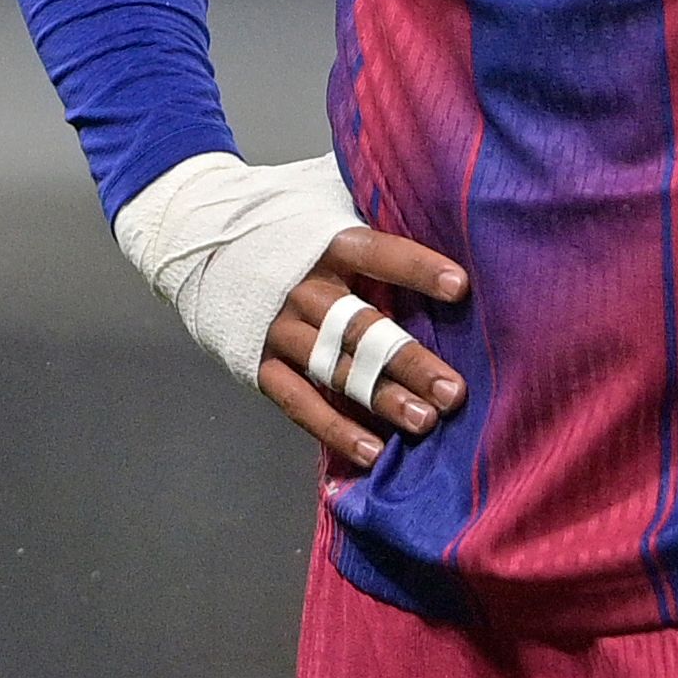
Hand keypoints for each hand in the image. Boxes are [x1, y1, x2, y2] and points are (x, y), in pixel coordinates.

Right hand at [258, 224, 470, 469]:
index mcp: (328, 245)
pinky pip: (299, 402)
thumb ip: (378, 252)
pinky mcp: (260, 364)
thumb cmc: (301, 243)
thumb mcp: (332, 225)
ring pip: (336, 368)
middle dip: (409, 361)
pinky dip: (335, 428)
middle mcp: (303, 288)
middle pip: (362, 327)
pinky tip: (372, 452)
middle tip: (453, 392)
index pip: (378, 254)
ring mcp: (280, 328)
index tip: (460, 287)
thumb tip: (448, 267)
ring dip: (381, 398)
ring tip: (424, 422)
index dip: (417, 269)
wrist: (217, 252)